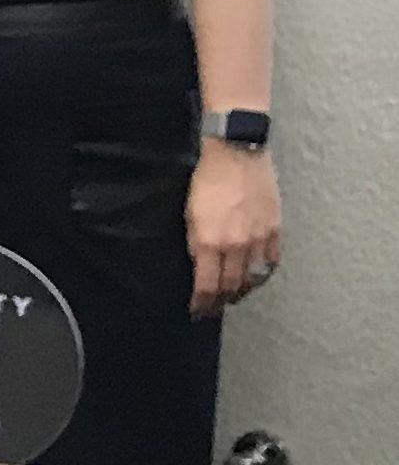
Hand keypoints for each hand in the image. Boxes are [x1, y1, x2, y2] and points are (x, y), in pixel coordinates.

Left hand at [185, 144, 281, 315]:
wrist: (236, 153)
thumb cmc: (206, 180)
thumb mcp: (189, 214)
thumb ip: (196, 243)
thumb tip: (199, 265)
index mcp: (211, 242)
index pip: (207, 286)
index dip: (201, 303)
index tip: (196, 311)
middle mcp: (237, 245)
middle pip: (231, 286)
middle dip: (220, 301)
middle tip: (213, 307)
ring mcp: (259, 238)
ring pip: (254, 278)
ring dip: (242, 290)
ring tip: (233, 296)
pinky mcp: (275, 229)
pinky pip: (272, 261)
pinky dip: (263, 274)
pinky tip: (256, 276)